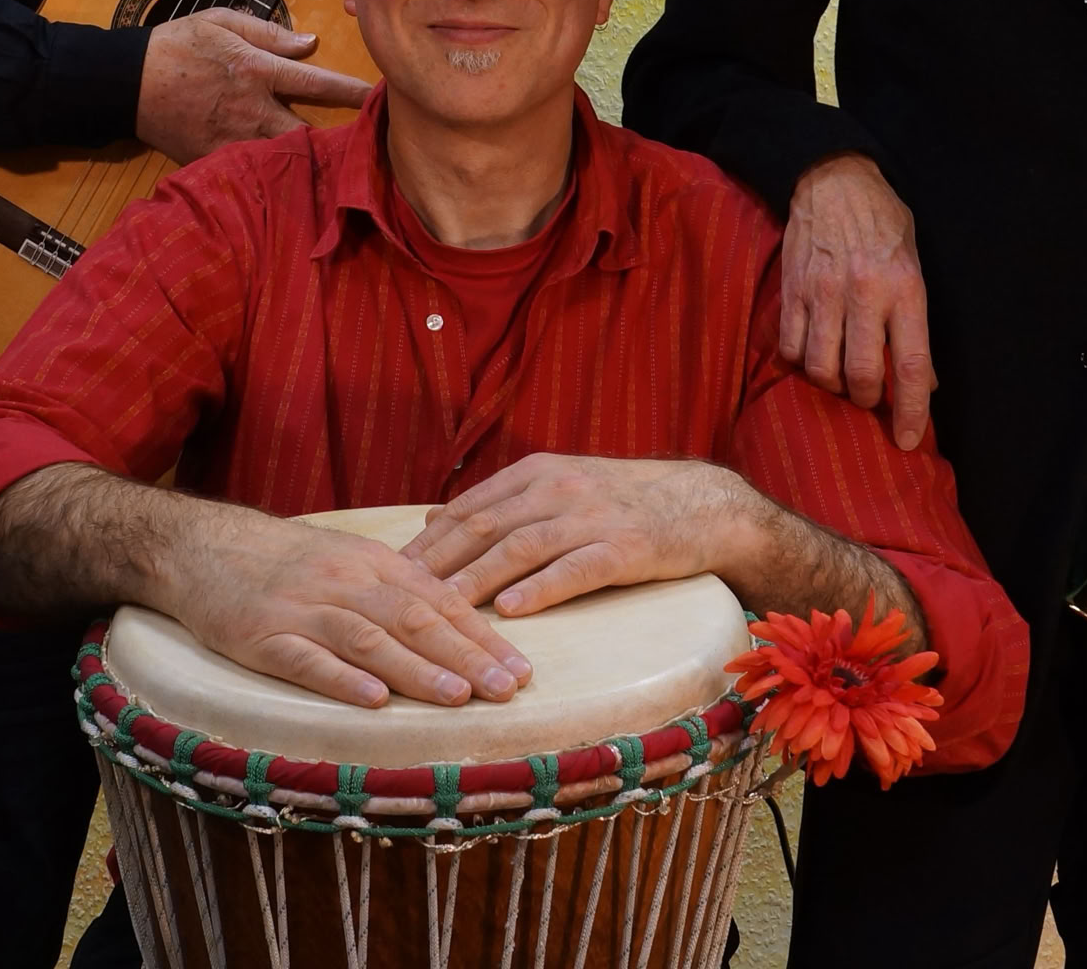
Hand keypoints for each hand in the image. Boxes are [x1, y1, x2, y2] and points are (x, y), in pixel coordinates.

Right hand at [136, 8, 371, 165]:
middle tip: (371, 148)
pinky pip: (253, 169)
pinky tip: (295, 182)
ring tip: (343, 170)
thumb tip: (311, 43)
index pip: (317, 83)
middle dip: (339, 141)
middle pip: (309, 132)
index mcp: (256, 70)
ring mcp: (233, 138)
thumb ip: (270, 32)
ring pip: (284, 157)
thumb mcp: (222, 22)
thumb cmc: (178, 44)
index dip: (353, 92)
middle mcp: (251, 108)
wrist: (126, 83)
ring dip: (310, 161)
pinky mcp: (215, 158)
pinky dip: (274, 174)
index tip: (383, 98)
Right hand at [154, 506, 532, 709]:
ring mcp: (305, 611)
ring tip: (459, 696)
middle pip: (415, 619)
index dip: (482, 636)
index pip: (440, 601)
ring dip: (417, 670)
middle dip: (466, 656)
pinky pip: (307, 660)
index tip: (520, 668)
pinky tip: (374, 702)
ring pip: (370, 640)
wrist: (207, 547)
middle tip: (507, 688)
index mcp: (375, 565)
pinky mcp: (263, 637)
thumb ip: (401, 588)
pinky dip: (343, 680)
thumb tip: (460, 620)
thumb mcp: (352, 561)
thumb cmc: (290, 561)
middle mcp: (347, 584)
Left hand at [400, 454, 762, 616]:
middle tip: (395, 599)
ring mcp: (590, 517)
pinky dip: (541, 588)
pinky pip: (575, 568)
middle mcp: (558, 489)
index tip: (386, 575)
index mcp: (537, 473)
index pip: (467, 510)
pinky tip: (514, 610)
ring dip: (476, 582)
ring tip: (440, 613)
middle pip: (483, 528)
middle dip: (435, 565)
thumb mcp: (559, 486)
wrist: (700, 503)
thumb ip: (500, 503)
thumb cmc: (623, 501)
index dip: (425, 544)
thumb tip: (433, 518)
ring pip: (519, 549)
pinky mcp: (623, 548)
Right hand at [782, 154, 932, 449]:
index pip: (911, 365)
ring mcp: (822, 293)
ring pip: (822, 368)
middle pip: (862, 375)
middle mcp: (863, 293)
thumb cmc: (883, 222)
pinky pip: (791, 348)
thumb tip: (925, 380)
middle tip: (869, 397)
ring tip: (841, 376)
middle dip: (867, 400)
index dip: (910, 411)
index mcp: (904, 288)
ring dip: (833, 385)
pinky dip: (802, 363)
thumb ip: (917, 322)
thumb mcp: (915, 263)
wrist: (833, 179)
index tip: (906, 439)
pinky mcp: (792, 291)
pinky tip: (813, 353)